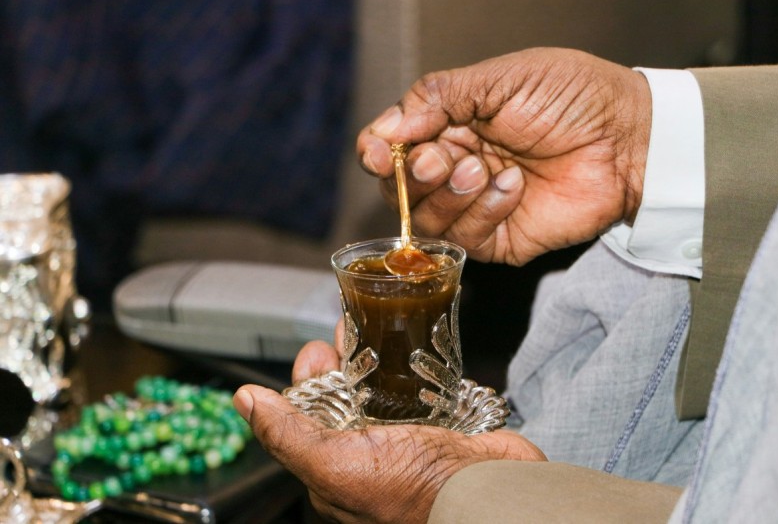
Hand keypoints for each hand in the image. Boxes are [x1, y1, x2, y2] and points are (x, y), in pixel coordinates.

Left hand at [234, 336, 545, 523]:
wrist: (493, 494)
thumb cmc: (417, 493)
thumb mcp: (335, 464)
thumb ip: (289, 433)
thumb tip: (245, 400)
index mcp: (338, 468)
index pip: (309, 415)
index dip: (309, 379)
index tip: (318, 353)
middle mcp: (372, 453)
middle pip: (347, 393)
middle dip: (344, 357)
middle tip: (349, 330)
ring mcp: (410, 435)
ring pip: (384, 384)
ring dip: (380, 351)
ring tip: (380, 323)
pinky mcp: (445, 420)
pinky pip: (424, 382)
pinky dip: (418, 360)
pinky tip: (417, 340)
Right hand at [357, 47, 650, 265]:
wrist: (627, 137)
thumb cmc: (571, 98)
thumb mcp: (500, 79)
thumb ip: (438, 96)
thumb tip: (388, 127)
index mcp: (450, 126)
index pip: (391, 147)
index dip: (377, 153)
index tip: (378, 154)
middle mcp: (456, 168)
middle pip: (399, 188)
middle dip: (413, 176)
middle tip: (439, 160)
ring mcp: (476, 207)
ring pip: (427, 219)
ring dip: (449, 194)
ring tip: (484, 169)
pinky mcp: (500, 239)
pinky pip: (466, 240)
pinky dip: (484, 213)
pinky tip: (514, 186)